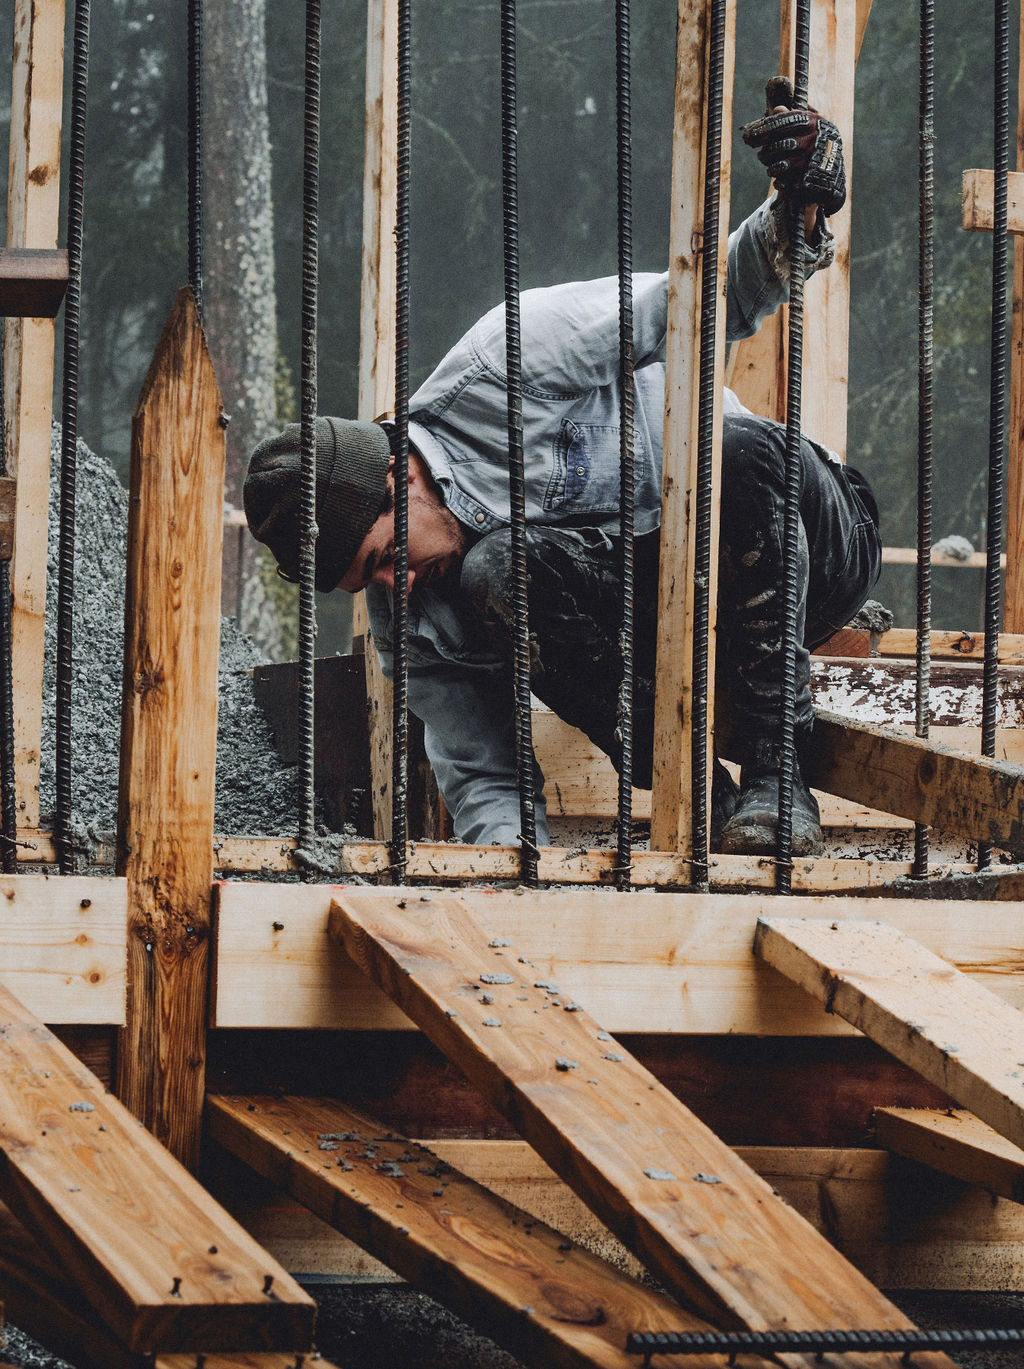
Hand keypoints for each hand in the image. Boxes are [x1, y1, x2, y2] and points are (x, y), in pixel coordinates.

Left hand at [741, 76, 846, 217]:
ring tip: (771, 164)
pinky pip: (782, 180)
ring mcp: (809, 162)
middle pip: (775, 144)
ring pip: (776, 164)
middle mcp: (812, 141)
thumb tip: (777, 110)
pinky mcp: (806, 181)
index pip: (780, 123)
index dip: (760, 129)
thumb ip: (793, 117)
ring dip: (769, 165)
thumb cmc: (817, 143)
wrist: (835, 172)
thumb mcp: (810, 125)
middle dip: (764, 151)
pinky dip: (778, 180)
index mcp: (812, 123)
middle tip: (760, 153)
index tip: (747, 134)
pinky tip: (781, 177)